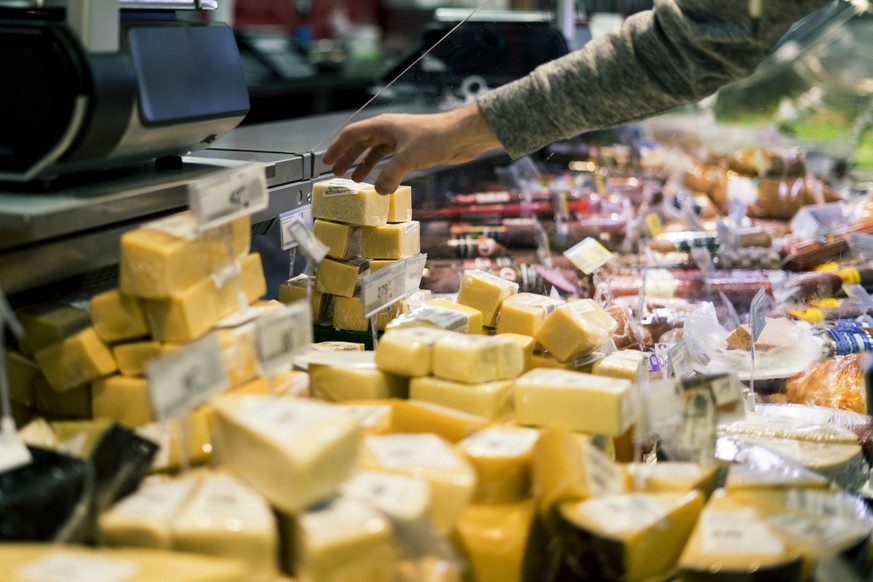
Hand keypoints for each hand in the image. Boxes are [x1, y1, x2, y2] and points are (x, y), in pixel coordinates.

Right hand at [323, 102, 501, 193]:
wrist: (462, 135)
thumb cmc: (435, 138)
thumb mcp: (408, 159)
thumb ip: (389, 176)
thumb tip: (379, 191)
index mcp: (383, 126)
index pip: (352, 134)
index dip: (338, 148)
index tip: (327, 161)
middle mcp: (389, 130)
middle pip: (362, 143)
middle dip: (348, 158)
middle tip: (336, 173)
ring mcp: (401, 140)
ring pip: (376, 152)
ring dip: (365, 165)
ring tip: (356, 180)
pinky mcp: (413, 150)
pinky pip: (391, 160)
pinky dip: (383, 170)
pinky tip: (382, 182)